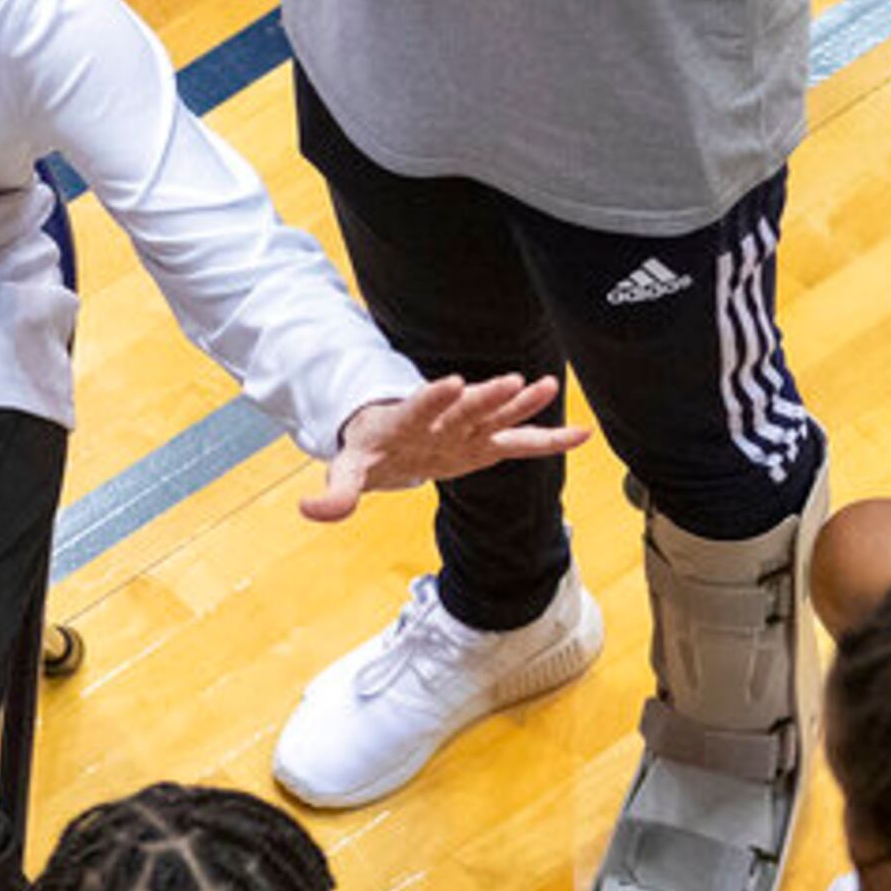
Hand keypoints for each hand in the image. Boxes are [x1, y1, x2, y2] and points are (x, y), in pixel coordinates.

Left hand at [304, 376, 585, 520]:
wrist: (390, 440)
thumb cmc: (372, 451)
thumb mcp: (349, 470)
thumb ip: (336, 493)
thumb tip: (308, 510)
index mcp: (406, 422)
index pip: (419, 406)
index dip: (434, 396)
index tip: (454, 382)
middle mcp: (442, 421)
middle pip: (465, 408)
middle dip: (487, 396)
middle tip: (511, 380)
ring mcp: (467, 429)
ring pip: (496, 414)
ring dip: (520, 403)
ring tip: (547, 386)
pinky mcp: (486, 443)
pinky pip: (520, 442)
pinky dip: (548, 440)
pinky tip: (582, 435)